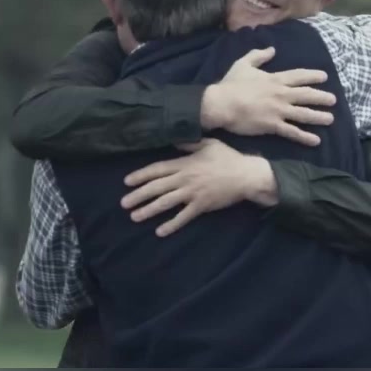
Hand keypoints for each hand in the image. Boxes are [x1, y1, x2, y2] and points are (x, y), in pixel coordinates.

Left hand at [121, 138, 277, 236]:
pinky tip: (160, 231)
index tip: (127, 182)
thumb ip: (189, 143)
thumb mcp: (208, 144)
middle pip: (157, 187)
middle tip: (124, 203)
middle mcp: (185, 179)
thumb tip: (173, 140)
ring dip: (149, 210)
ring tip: (135, 216)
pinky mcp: (202, 206)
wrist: (246, 175)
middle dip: (139, 195)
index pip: (157, 169)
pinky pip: (184, 217)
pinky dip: (171, 225)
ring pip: (166, 203)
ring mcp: (193, 193)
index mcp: (185, 163)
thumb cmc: (228, 158)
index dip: (141, 175)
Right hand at [199, 47, 335, 146]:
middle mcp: (281, 94)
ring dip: (319, 117)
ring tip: (330, 119)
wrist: (221, 104)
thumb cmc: (231, 84)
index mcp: (275, 79)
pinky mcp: (273, 125)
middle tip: (333, 100)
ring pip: (304, 114)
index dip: (312, 76)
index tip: (324, 77)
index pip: (299, 76)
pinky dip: (305, 137)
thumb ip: (258, 55)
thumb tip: (272, 49)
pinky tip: (316, 140)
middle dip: (321, 97)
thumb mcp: (243, 64)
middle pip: (307, 95)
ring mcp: (279, 111)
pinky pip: (292, 132)